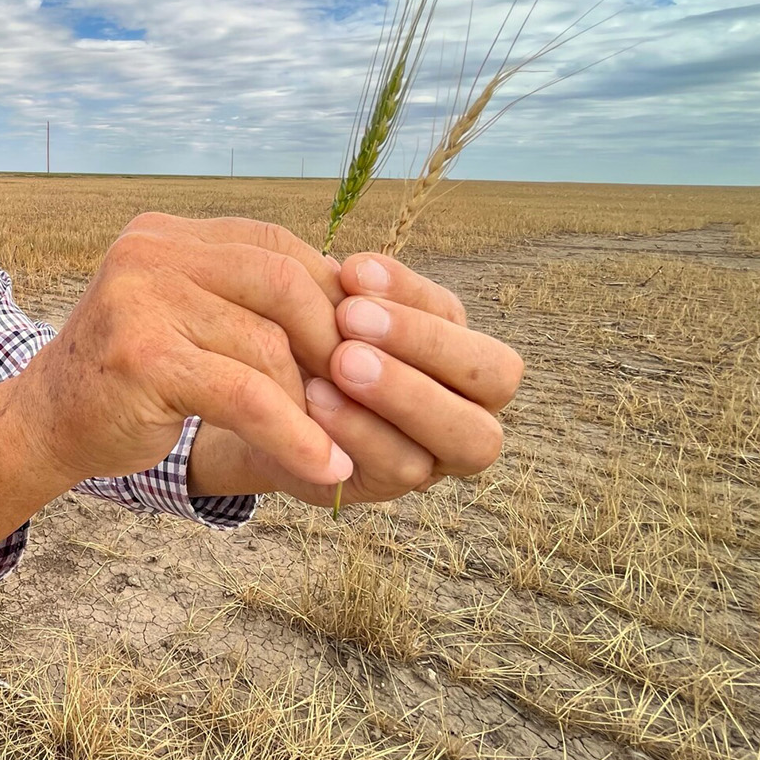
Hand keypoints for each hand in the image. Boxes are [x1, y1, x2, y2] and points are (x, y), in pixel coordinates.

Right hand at [14, 212, 352, 487]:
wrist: (42, 425)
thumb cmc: (128, 382)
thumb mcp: (185, 321)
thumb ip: (244, 302)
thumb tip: (358, 312)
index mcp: (165, 234)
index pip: (273, 244)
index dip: (327, 295)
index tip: (359, 349)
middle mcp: (150, 251)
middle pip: (281, 282)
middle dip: (330, 343)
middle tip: (357, 397)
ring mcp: (140, 298)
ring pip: (267, 342)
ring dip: (311, 402)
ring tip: (336, 441)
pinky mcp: (144, 356)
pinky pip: (246, 395)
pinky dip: (294, 434)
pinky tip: (327, 466)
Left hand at [301, 252, 523, 506]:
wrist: (264, 412)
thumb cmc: (313, 349)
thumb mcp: (330, 316)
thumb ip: (351, 296)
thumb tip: (352, 271)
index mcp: (458, 348)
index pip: (460, 315)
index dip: (410, 292)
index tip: (353, 271)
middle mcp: (471, 403)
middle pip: (494, 377)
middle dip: (424, 342)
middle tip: (350, 318)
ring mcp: (442, 453)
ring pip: (466, 434)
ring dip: (404, 392)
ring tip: (340, 362)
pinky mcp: (397, 487)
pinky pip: (402, 465)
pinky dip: (362, 430)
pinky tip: (317, 400)